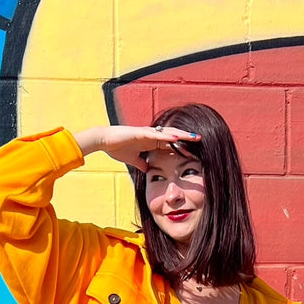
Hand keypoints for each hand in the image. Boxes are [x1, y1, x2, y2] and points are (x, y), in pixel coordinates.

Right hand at [74, 124, 200, 171]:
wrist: (103, 141)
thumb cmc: (117, 148)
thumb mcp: (133, 160)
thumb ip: (141, 164)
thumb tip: (148, 170)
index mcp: (151, 142)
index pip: (170, 144)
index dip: (182, 147)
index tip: (194, 151)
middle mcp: (152, 136)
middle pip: (173, 137)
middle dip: (186, 138)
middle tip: (200, 139)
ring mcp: (148, 133)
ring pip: (169, 133)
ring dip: (182, 135)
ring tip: (194, 137)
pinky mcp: (142, 132)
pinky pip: (158, 134)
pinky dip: (168, 136)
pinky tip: (178, 137)